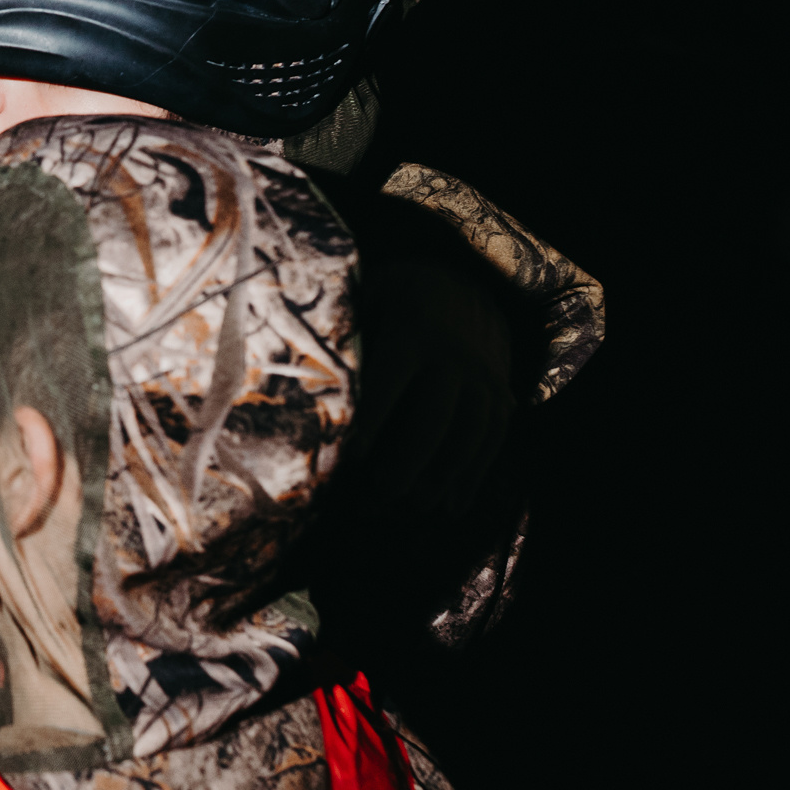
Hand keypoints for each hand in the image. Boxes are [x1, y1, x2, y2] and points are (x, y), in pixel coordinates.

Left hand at [350, 257, 514, 515]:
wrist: (461, 283)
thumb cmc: (390, 300)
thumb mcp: (365, 298)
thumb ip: (340, 330)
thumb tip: (287, 367)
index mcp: (413, 329)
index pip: (391, 379)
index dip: (373, 418)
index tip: (352, 456)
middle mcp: (454, 354)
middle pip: (434, 416)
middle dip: (408, 462)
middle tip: (379, 498)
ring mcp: (483, 375)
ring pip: (470, 432)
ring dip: (444, 474)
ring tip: (416, 506)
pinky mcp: (502, 392)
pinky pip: (494, 438)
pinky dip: (475, 474)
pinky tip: (453, 506)